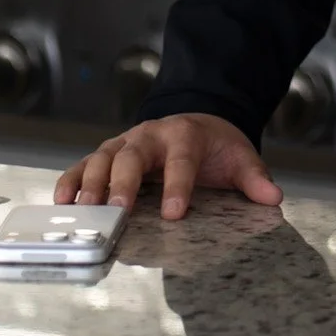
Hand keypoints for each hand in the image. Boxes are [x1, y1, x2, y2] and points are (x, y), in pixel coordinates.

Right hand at [53, 113, 282, 221]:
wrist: (196, 122)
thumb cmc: (215, 146)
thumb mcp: (239, 157)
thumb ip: (254, 178)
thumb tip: (273, 198)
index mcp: (186, 135)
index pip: (181, 159)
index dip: (177, 185)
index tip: (174, 213)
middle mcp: (151, 136)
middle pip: (133, 155)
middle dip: (124, 182)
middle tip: (117, 211)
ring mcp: (125, 143)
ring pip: (104, 157)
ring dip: (92, 183)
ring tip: (82, 211)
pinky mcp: (108, 154)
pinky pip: (85, 165)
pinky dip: (72, 181)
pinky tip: (63, 202)